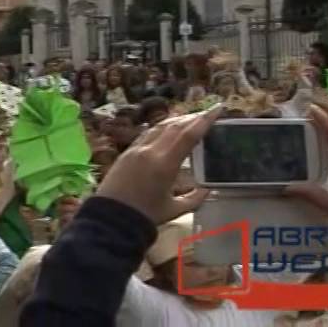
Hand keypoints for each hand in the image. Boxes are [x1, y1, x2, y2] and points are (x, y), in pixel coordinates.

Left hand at [94, 107, 217, 224]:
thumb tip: (208, 190)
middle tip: (207, 114)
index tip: (217, 108)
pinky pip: (147, 133)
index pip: (188, 135)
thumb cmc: (145, 216)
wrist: (110, 218)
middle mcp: (150, 151)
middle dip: (192, 118)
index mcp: (165, 164)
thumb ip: (194, 199)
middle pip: (174, 126)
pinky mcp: (126, 152)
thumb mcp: (174, 209)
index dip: (205, 120)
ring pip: (159, 127)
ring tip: (189, 119)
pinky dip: (161, 128)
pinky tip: (166, 130)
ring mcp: (136, 149)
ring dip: (176, 120)